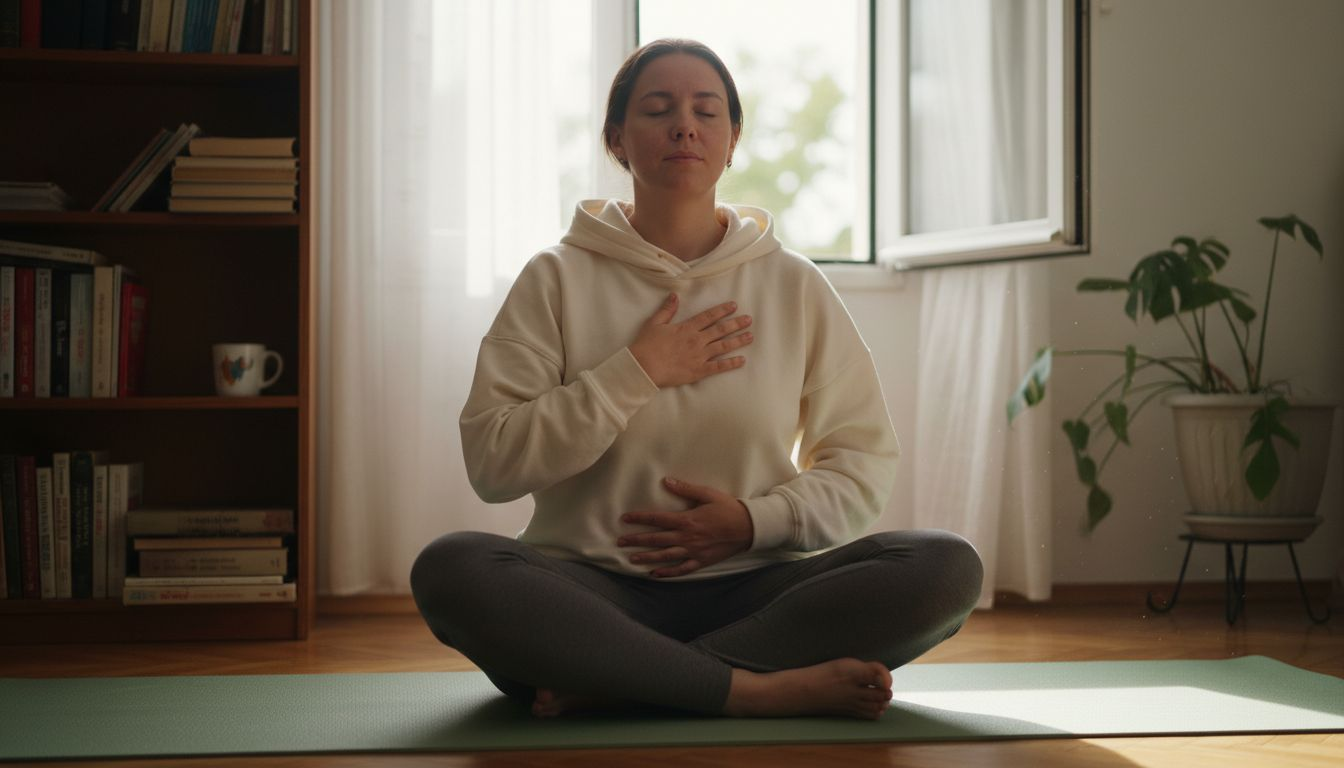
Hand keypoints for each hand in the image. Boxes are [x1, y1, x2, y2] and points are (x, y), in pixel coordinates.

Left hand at [616, 477, 754, 576]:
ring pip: (665, 556)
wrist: (748, 527)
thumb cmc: (728, 508)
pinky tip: (655, 574)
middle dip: (637, 540)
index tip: (625, 519)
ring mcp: (693, 551)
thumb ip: (686, 489)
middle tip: (620, 542)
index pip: (657, 519)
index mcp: (687, 520)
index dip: (640, 519)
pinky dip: (667, 573)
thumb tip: (666, 481)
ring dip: (647, 558)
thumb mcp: (708, 494)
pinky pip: (681, 569)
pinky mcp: (701, 561)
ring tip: (632, 559)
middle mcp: (687, 537)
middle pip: (657, 540)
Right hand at [628, 294, 753, 387]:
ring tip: (750, 336)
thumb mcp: (654, 323)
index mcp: (687, 328)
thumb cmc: (646, 345)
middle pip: (721, 330)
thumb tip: (674, 295)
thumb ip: (667, 309)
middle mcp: (696, 340)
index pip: (709, 316)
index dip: (722, 310)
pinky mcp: (699, 371)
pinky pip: (719, 367)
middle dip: (736, 323)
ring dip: (738, 340)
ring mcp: (699, 356)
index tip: (734, 306)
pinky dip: (731, 364)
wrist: (644, 367)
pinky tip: (742, 360)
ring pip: (724, 346)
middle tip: (749, 319)